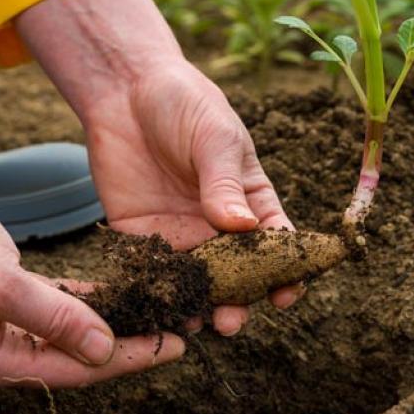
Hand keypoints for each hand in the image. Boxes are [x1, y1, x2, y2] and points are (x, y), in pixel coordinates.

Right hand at [0, 136, 183, 389]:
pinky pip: (52, 307)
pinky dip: (84, 300)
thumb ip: (54, 317)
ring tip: (158, 313)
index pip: (75, 370)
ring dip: (109, 322)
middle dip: (125, 346)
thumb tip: (104, 349)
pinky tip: (118, 291)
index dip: (127, 358)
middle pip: (75, 358)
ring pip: (68, 333)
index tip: (174, 347)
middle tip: (178, 331)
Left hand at [84, 59, 300, 334]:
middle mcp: (218, 226)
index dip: (284, 272)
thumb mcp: (213, 138)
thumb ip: (223, 183)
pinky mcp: (140, 236)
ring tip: (196, 323)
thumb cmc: (185, 104)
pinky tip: (155, 309)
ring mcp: (180, 234)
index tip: (286, 295)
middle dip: (237, 302)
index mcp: (250, 200)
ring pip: (195, 282)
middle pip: (235, 274)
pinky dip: (154, 293)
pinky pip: (150, 272)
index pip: (274, 243)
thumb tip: (242, 228)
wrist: (126, 89)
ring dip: (196, 305)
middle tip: (231, 322)